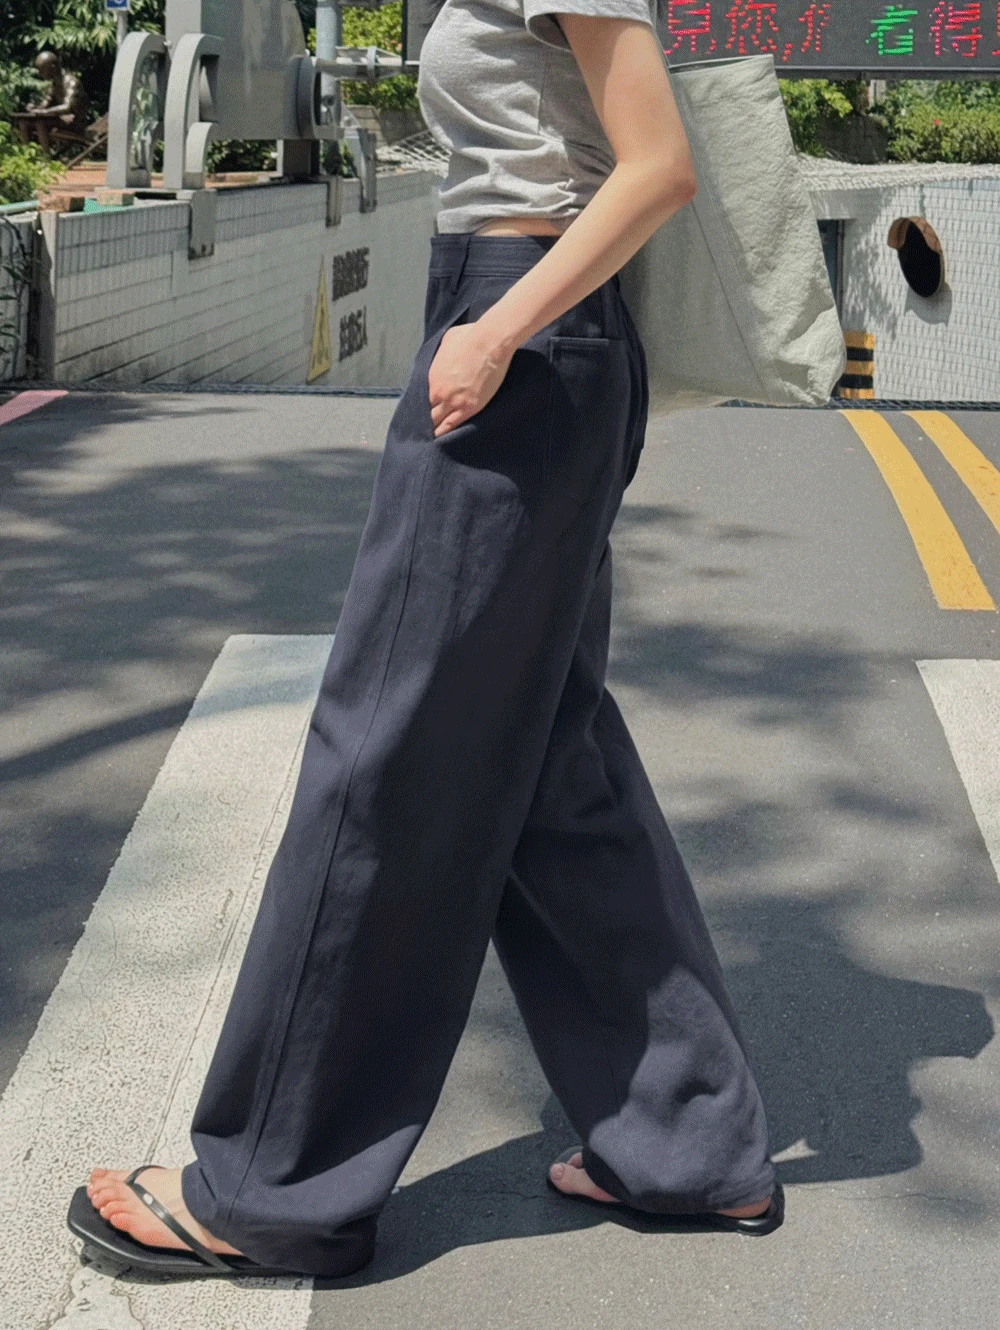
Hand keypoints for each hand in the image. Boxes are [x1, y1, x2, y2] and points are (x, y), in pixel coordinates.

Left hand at [428, 322, 512, 437]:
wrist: (490, 343)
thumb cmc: (470, 337)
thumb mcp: (445, 341)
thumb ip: (439, 355)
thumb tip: (439, 356)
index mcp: (430, 377)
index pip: (419, 398)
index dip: (419, 407)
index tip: (419, 413)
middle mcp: (438, 392)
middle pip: (425, 414)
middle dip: (422, 422)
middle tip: (420, 432)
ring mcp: (454, 401)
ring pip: (437, 423)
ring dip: (433, 430)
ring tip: (428, 441)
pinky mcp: (469, 408)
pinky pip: (452, 425)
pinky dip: (445, 434)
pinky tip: (441, 442)